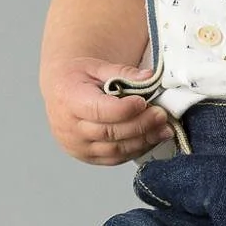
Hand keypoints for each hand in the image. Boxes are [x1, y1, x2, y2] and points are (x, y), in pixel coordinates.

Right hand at [40, 57, 170, 165]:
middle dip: (140, 125)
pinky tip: (152, 138)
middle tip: (161, 115)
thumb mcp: (97, 67)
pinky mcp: (88, 157)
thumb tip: (149, 77)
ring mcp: (77, 146)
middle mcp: (69, 128)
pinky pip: (116, 158)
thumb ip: (123, 72)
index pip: (98, 110)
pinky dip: (137, 150)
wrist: (61, 93)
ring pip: (115, 149)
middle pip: (110, 132)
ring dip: (143, 140)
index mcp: (68, 100)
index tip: (143, 102)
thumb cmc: (78, 78)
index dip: (124, 109)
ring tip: (164, 129)